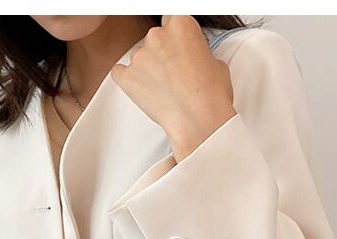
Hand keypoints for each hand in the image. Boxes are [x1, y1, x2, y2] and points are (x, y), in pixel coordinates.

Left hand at [110, 15, 236, 161]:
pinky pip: (120, 73)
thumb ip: (199, 53)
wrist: (198, 121)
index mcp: (181, 25)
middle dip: (163, 54)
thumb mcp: (216, 64)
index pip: (172, 19)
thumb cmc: (210, 95)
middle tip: (175, 73)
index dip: (176, 37)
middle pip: (155, 38)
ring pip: (139, 56)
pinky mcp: (128, 78)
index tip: (179, 47)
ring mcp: (140, 56)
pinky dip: (129, 79)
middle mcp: (157, 36)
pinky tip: (142, 89)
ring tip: (164, 88)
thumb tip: (196, 58)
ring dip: (148, 68)